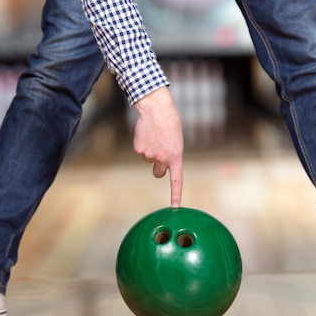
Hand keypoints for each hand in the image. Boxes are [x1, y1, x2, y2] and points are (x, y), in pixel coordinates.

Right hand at [133, 86, 183, 207]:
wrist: (156, 109)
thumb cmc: (169, 123)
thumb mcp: (177, 141)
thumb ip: (171, 155)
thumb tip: (161, 164)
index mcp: (176, 157)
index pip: (176, 181)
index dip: (176, 195)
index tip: (175, 207)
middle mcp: (162, 159)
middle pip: (158, 173)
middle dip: (157, 167)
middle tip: (159, 151)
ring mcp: (149, 155)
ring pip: (148, 159)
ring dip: (150, 151)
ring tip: (154, 136)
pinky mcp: (139, 149)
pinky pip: (140, 151)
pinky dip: (142, 143)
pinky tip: (146, 133)